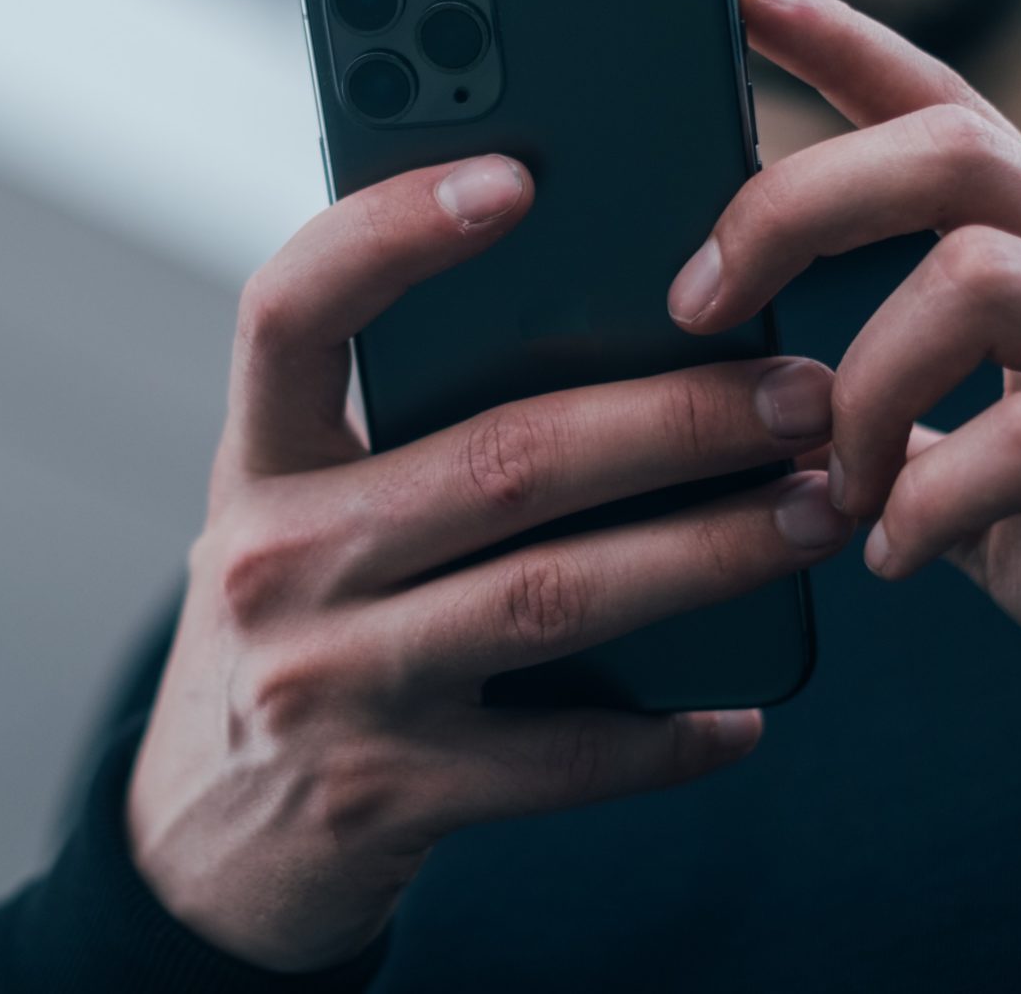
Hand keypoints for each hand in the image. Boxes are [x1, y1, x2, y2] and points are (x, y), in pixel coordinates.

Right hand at [128, 156, 852, 971]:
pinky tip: (746, 706)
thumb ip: (399, 426)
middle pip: (499, 457)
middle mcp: (277, 561)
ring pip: (555, 595)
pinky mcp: (390, 797)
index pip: (291, 308)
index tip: (516, 174)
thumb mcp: (302, 510)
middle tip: (800, 389)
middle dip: (674, 415)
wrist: (204, 848)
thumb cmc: (298, 624)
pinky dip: (667, 734)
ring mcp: (329, 684)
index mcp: (256, 459)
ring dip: (708, 549)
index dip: (391, 232)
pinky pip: (563, 761)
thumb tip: (618, 321)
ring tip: (816, 508)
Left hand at [670, 0, 1020, 823]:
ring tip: (831, 489)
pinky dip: (939, 498)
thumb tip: (779, 418)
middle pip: (953, 150)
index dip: (840, 40)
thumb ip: (913, 438)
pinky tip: (897, 559)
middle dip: (795, 203)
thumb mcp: (1004, 495)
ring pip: (985, 274)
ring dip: (862, 386)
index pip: (947, 112)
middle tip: (694, 303)